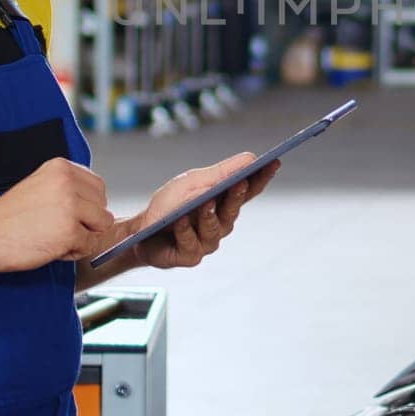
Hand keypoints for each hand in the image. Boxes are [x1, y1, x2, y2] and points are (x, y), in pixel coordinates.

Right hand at [0, 158, 114, 272]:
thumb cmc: (8, 217)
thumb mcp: (40, 187)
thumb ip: (68, 188)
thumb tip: (98, 204)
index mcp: (61, 167)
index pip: (98, 186)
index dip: (87, 206)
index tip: (68, 215)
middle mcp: (67, 182)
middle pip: (103, 206)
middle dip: (87, 222)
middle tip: (60, 229)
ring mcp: (69, 207)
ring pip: (102, 225)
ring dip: (84, 237)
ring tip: (58, 238)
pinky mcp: (69, 231)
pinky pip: (90, 245)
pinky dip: (75, 252)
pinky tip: (53, 248)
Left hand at [133, 152, 278, 269]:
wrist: (140, 232)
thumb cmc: (169, 205)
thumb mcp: (193, 182)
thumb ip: (221, 173)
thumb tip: (251, 158)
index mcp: (224, 204)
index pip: (249, 191)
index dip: (262, 178)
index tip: (274, 163)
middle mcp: (220, 224)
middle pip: (233, 210)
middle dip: (237, 196)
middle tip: (240, 182)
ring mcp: (206, 242)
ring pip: (214, 228)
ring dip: (210, 215)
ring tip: (206, 202)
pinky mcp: (189, 256)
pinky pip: (190, 242)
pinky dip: (184, 230)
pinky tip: (179, 220)